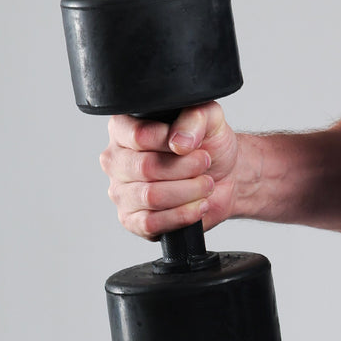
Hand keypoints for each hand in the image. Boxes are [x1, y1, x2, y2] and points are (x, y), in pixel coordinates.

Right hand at [99, 101, 239, 240]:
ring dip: (188, 191)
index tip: (191, 144)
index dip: (170, 141)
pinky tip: (198, 205)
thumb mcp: (209, 118)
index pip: (138, 135)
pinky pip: (152, 222)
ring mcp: (121, 192)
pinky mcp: (132, 221)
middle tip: (204, 162)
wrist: (223, 176)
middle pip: (145, 167)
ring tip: (205, 184)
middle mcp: (117, 160)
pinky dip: (182, 215)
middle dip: (185, 167)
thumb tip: (179, 142)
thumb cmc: (208, 144)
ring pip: (151, 196)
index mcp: (124, 129)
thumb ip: (194, 118)